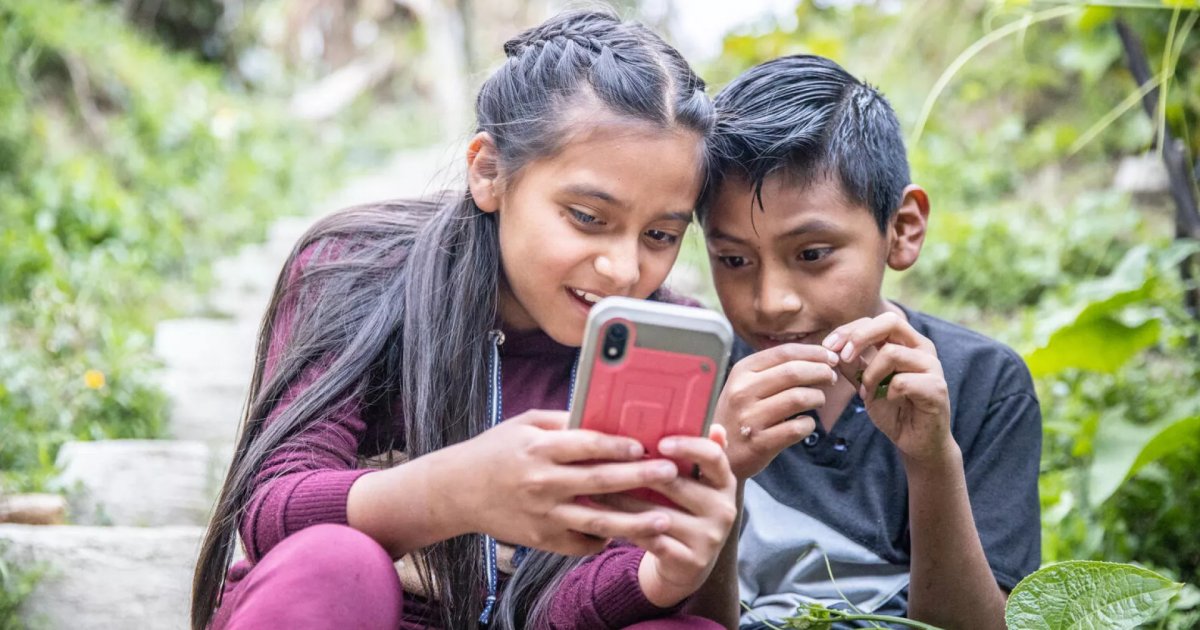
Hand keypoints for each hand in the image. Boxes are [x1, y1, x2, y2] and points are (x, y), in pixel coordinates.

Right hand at [446, 409, 681, 555]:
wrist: (456, 491)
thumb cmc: (495, 450)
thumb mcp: (525, 424)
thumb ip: (564, 421)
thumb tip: (605, 415)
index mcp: (540, 448)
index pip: (586, 445)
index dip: (618, 445)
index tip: (645, 444)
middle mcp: (542, 483)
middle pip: (599, 482)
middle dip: (638, 477)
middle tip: (670, 473)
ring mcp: (543, 515)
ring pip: (596, 522)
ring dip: (633, 521)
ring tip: (664, 519)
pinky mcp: (541, 540)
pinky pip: (580, 544)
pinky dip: (603, 540)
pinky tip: (625, 533)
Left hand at [593, 427, 738, 606]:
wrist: (688, 563)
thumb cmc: (683, 511)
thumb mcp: (694, 484)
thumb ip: (694, 456)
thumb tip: (711, 424)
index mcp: (725, 482)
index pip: (714, 457)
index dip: (688, 446)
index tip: (659, 443)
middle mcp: (724, 509)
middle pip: (678, 485)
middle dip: (638, 473)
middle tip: (607, 461)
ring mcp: (710, 538)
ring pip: (658, 514)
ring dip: (623, 501)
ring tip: (596, 489)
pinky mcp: (691, 561)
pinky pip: (651, 539)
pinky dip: (625, 527)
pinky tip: (602, 518)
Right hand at [713, 344, 836, 478]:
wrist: (718, 454)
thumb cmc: (739, 415)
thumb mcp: (745, 385)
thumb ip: (774, 370)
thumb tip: (818, 357)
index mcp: (741, 372)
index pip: (784, 352)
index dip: (813, 353)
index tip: (830, 357)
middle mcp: (742, 391)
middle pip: (794, 372)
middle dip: (821, 371)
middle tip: (831, 377)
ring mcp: (750, 418)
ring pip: (799, 398)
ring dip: (818, 397)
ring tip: (818, 400)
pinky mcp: (759, 442)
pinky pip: (797, 428)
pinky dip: (809, 424)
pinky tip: (805, 423)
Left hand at [821, 311, 954, 464]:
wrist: (916, 442)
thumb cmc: (893, 409)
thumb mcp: (865, 383)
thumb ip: (852, 365)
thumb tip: (830, 349)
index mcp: (906, 342)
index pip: (877, 321)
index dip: (850, 330)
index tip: (828, 347)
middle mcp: (922, 348)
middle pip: (890, 322)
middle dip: (859, 336)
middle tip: (842, 357)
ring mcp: (932, 366)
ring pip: (892, 353)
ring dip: (870, 374)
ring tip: (867, 392)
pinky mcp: (937, 388)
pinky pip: (902, 381)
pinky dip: (887, 392)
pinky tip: (888, 400)